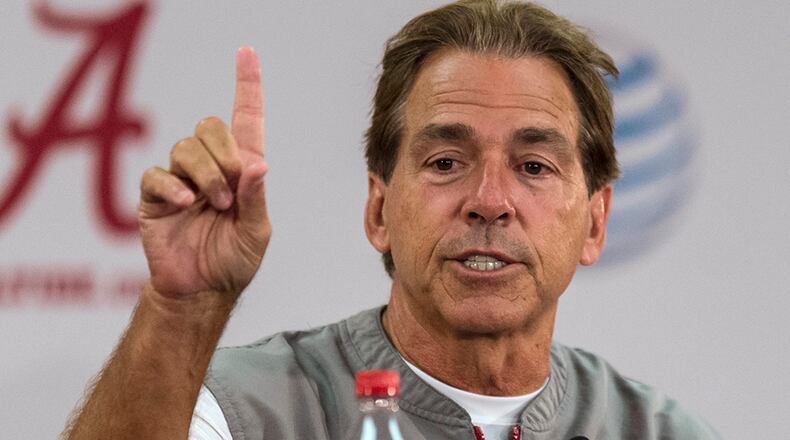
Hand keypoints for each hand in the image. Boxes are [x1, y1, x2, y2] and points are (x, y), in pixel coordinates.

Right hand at [138, 47, 269, 298]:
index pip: (245, 120)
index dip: (247, 86)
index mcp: (242, 172)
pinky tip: (184, 203)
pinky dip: (171, 185)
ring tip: (212, 205)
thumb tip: (258, 163)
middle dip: (223, 154)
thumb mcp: (256, 233)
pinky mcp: (155, 197)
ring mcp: (181, 180)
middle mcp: (211, 169)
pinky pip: (156, 174)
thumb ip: (256, 198)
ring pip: (185, 146)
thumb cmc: (234, 261)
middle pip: (210, 126)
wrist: (202, 292)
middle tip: (230, 193)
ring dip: (205, 174)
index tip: (247, 52)